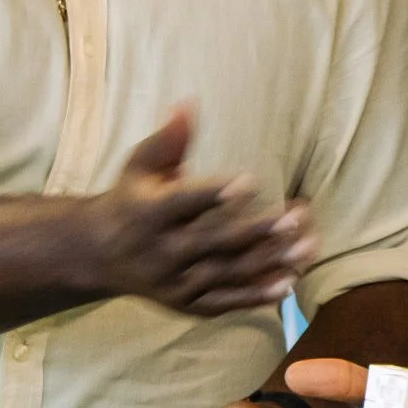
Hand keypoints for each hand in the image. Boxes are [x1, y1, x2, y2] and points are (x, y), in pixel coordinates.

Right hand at [86, 105, 316, 316]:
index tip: (251, 180)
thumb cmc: (131, 197)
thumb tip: (189, 103)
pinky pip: (225, 302)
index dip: (214, 194)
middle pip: (212, 242)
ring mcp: (173, 283)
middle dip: (256, 231)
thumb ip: (168, 140)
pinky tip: (290, 281)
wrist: (100, 254)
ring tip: (307, 247)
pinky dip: (257, 296)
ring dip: (269, 263)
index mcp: (147, 213)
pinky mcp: (186, 304)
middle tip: (295, 217)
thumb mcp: (139, 165)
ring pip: (225, 274)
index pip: (183, 203)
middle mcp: (159, 252)